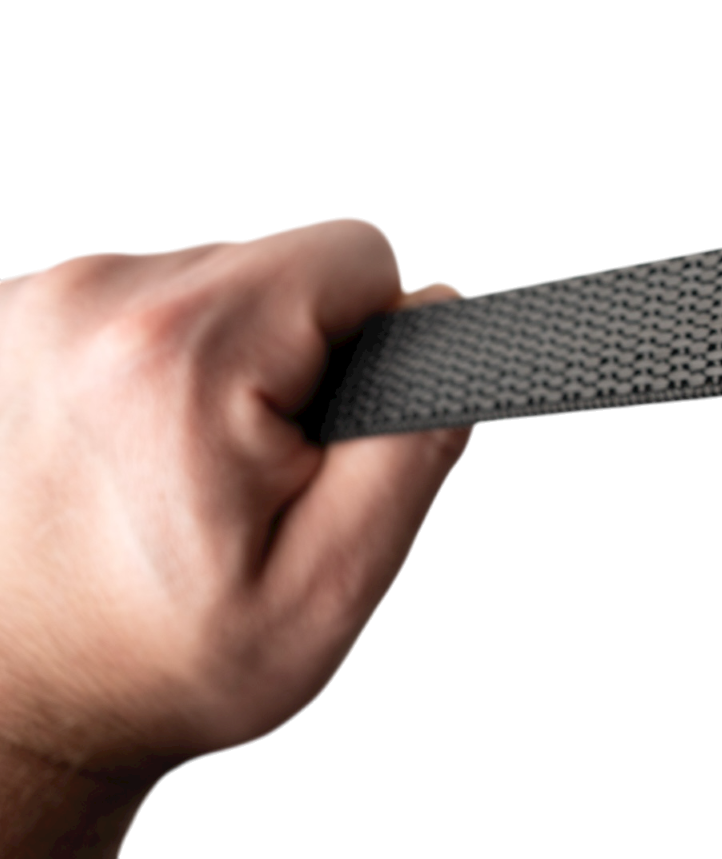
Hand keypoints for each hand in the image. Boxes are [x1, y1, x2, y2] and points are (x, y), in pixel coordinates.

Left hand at [0, 219, 470, 856]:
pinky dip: (138, 368)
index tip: (306, 435)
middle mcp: (88, 302)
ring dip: (209, 363)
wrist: (10, 705)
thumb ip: (408, 444)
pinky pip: (128, 304)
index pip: (356, 255)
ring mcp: (26, 307)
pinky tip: (112, 457)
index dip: (367, 346)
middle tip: (235, 471)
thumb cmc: (157, 661)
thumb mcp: (331, 586)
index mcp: (181, 352)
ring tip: (168, 470)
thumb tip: (440, 319)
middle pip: (273, 265)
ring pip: (201, 283)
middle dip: (281, 358)